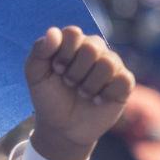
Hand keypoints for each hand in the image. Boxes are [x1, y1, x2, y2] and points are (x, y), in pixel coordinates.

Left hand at [24, 26, 135, 159]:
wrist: (62, 127)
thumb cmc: (49, 98)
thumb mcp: (35, 76)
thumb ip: (39, 51)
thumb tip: (53, 32)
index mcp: (74, 42)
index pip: (73, 33)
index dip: (63, 54)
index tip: (56, 69)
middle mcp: (95, 49)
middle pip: (91, 47)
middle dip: (75, 72)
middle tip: (69, 83)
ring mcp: (112, 64)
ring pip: (108, 64)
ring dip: (89, 85)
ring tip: (82, 93)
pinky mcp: (124, 82)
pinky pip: (122, 80)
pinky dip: (105, 94)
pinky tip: (97, 100)